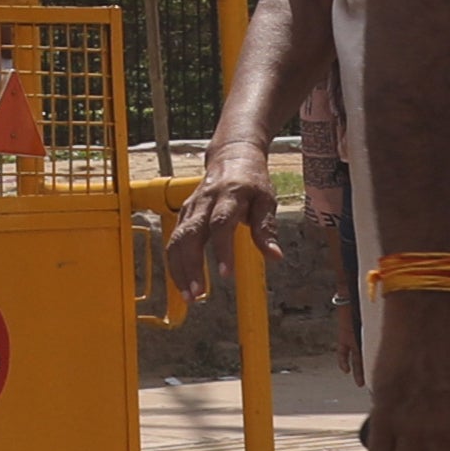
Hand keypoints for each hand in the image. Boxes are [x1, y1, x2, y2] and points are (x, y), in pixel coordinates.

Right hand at [163, 158, 277, 301]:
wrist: (231, 155)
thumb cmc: (252, 180)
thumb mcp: (266, 199)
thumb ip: (266, 228)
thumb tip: (275, 256)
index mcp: (229, 196)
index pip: (221, 224)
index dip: (221, 250)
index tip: (225, 274)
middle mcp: (205, 201)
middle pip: (191, 234)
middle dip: (190, 265)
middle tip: (197, 294)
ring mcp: (191, 207)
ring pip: (177, 238)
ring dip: (179, 268)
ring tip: (189, 296)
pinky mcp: (184, 213)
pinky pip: (174, 239)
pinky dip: (175, 262)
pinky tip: (181, 282)